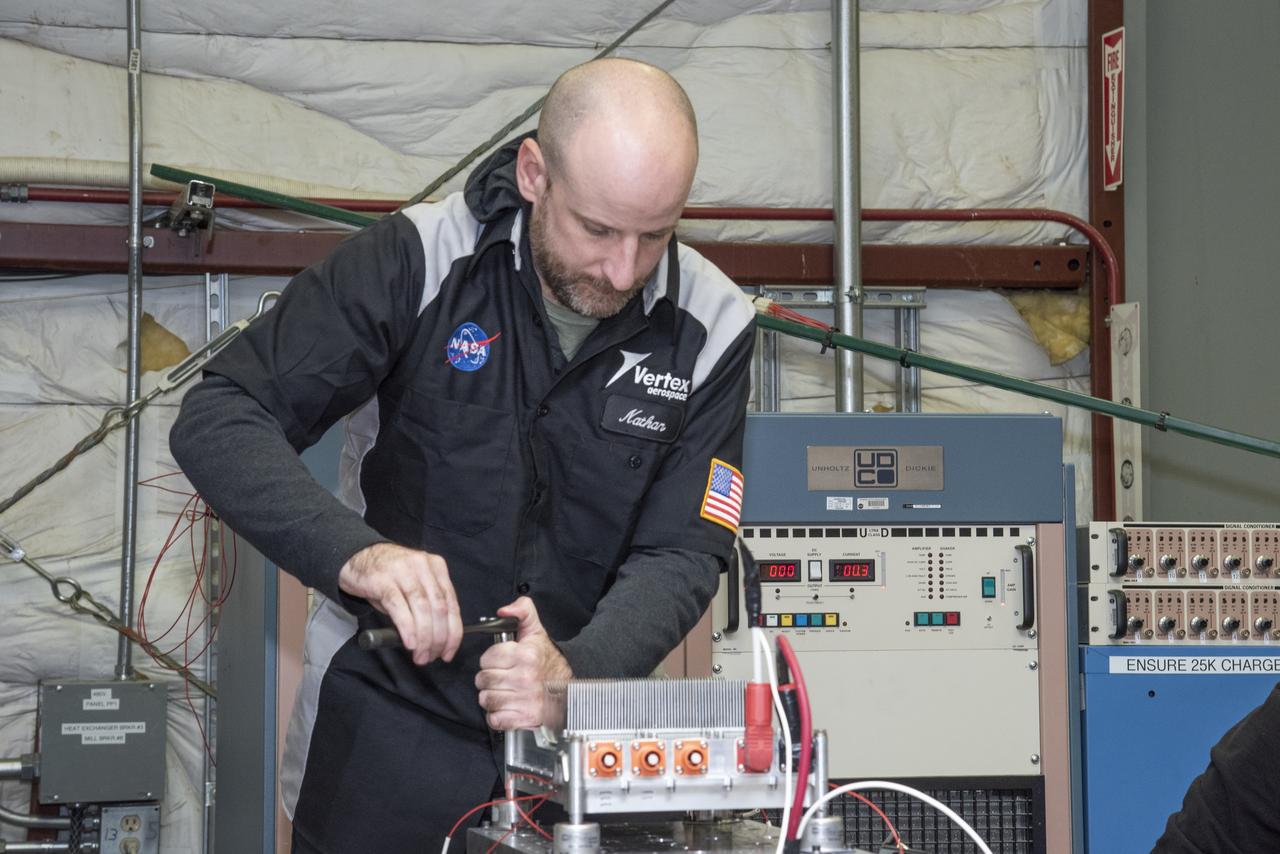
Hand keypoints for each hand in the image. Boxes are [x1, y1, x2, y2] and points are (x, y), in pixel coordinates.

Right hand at [338, 542, 461, 665]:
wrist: (357, 557)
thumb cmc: (389, 577)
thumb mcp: (413, 586)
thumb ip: (428, 605)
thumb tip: (436, 639)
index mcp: (437, 567)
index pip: (452, 603)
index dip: (453, 632)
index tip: (449, 652)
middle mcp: (423, 567)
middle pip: (439, 608)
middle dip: (438, 638)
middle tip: (431, 657)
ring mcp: (403, 572)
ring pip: (422, 609)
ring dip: (424, 638)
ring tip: (420, 656)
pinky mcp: (383, 580)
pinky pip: (399, 607)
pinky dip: (408, 628)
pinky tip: (410, 643)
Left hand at [475, 597, 572, 729]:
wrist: (568, 690)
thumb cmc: (548, 662)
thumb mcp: (536, 631)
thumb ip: (522, 611)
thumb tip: (503, 611)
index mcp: (525, 655)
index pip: (487, 658)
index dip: (491, 659)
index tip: (501, 662)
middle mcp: (524, 677)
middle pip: (483, 679)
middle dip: (489, 678)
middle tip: (501, 677)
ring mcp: (524, 700)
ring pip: (486, 699)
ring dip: (491, 697)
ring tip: (504, 692)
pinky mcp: (524, 718)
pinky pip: (495, 719)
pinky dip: (497, 716)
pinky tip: (507, 707)